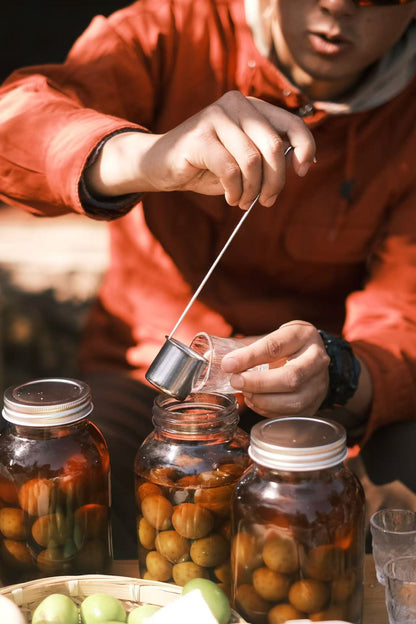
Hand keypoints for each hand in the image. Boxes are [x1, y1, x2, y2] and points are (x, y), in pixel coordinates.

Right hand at [86, 91, 315, 209]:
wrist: (160, 165)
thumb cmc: (206, 165)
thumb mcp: (243, 159)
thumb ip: (268, 156)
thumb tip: (299, 165)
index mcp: (252, 107)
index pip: (291, 122)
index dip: (305, 146)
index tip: (303, 170)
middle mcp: (236, 104)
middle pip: (273, 147)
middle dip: (275, 181)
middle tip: (266, 201)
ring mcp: (215, 116)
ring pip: (252, 161)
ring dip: (252, 190)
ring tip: (243, 201)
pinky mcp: (199, 136)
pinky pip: (230, 169)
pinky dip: (235, 190)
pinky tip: (230, 197)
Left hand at [222, 321, 328, 417]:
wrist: (312, 356)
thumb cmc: (286, 346)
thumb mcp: (271, 337)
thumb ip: (244, 347)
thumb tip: (208, 356)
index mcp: (303, 336)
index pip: (275, 346)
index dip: (250, 356)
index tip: (228, 364)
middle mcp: (316, 360)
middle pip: (291, 377)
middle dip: (258, 383)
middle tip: (235, 381)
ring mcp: (319, 384)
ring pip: (293, 400)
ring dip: (262, 400)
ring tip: (246, 393)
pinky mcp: (315, 404)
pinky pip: (291, 414)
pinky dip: (268, 410)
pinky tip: (256, 401)